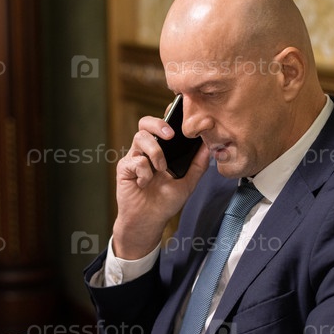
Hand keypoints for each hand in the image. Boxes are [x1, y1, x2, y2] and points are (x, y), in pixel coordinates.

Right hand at [113, 114, 209, 258]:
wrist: (149, 221)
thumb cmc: (165, 203)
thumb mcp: (187, 183)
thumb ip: (198, 165)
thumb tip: (208, 146)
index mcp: (161, 151)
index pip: (162, 127)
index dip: (167, 117)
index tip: (179, 112)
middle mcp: (146, 151)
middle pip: (145, 123)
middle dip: (158, 124)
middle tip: (170, 135)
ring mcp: (134, 158)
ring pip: (140, 137)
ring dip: (155, 152)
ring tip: (161, 169)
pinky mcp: (125, 168)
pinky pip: (135, 160)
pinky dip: (144, 172)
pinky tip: (145, 184)